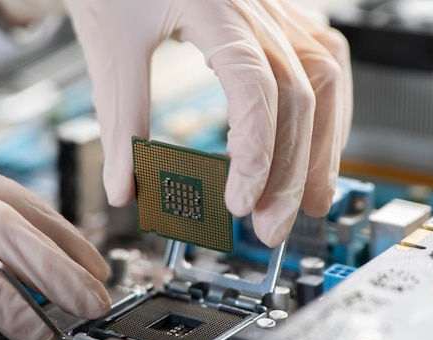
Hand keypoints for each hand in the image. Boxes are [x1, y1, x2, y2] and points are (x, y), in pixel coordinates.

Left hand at [65, 0, 351, 246]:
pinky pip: (322, 65)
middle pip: (302, 91)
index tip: (240, 205)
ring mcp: (276, 9)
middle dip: (292, 169)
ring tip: (310, 201)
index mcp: (216, 5)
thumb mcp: (108, 45)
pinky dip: (323, 115)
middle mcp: (258, 5)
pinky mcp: (278, 19)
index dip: (257, 152)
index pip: (256, 87)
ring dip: (321, 147)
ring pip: (324, 79)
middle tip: (272, 225)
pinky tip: (315, 149)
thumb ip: (120, 120)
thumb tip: (123, 189)